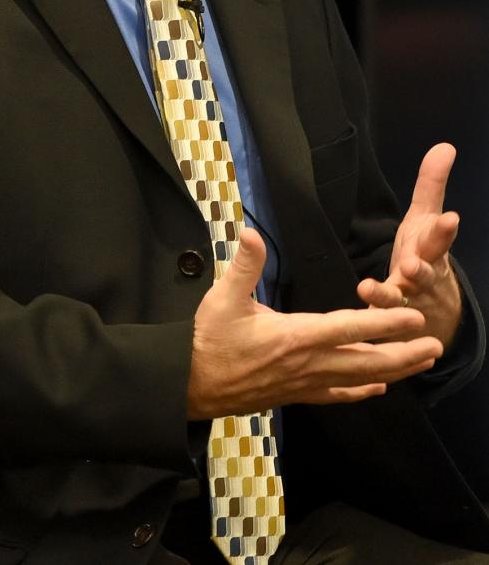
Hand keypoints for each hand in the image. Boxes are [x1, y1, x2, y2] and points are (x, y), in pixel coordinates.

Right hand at [188, 228, 442, 419]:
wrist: (192, 382)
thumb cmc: (208, 338)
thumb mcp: (222, 297)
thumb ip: (243, 266)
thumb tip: (252, 232)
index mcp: (295, 335)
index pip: (351, 328)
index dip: (386, 322)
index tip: (415, 317)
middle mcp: (308, 363)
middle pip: (367, 360)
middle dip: (405, 353)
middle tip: (436, 345)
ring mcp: (305, 383)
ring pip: (359, 379)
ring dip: (395, 371)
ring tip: (422, 363)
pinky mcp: (297, 395)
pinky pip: (338, 395)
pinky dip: (362, 392)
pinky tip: (378, 388)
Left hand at [357, 142, 462, 349]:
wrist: (434, 307)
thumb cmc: (424, 252)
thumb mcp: (425, 218)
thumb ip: (432, 185)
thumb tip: (445, 146)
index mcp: (430, 249)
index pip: (439, 238)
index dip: (444, 230)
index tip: (449, 218)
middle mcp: (423, 276)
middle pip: (425, 272)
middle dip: (421, 268)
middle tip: (413, 264)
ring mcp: (407, 299)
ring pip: (399, 298)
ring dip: (386, 295)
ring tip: (370, 288)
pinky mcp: (387, 315)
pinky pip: (377, 317)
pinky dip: (368, 316)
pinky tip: (353, 313)